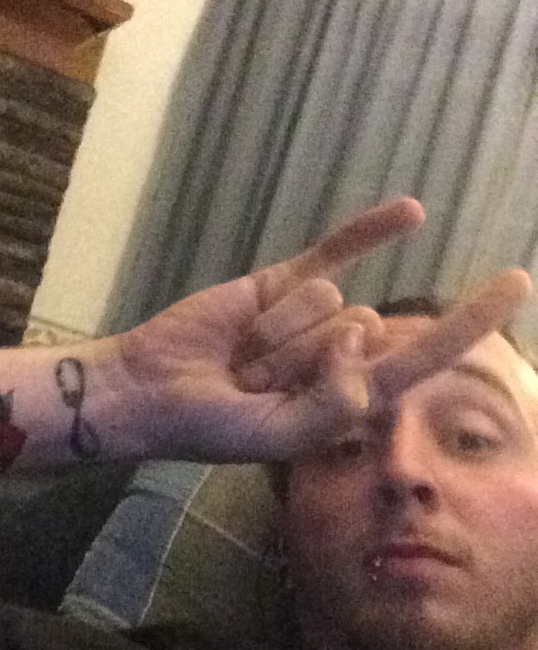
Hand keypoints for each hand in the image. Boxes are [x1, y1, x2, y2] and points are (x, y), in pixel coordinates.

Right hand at [114, 198, 531, 461]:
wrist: (148, 390)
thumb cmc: (208, 426)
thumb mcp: (274, 437)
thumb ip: (329, 407)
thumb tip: (365, 342)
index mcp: (348, 401)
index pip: (420, 359)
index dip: (467, 324)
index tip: (513, 284)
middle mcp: (340, 354)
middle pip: (360, 332)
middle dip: (300, 358)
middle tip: (251, 385)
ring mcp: (313, 315)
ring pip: (329, 300)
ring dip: (277, 333)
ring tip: (239, 359)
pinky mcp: (283, 281)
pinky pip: (334, 251)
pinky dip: (369, 231)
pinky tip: (412, 212)